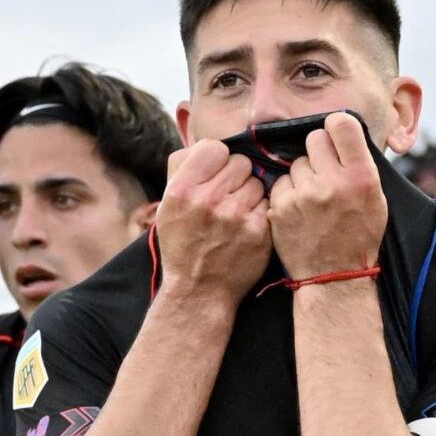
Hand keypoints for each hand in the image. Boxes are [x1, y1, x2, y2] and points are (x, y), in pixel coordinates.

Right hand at [156, 140, 270, 308]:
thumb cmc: (183, 243)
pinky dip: (261, 212)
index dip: (218, 159)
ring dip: (250, 193)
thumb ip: (184, 169)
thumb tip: (209, 145)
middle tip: (229, 195)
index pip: (214, 148)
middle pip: (240, 163)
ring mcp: (236, 216)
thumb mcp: (167, 205)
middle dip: (237, 176)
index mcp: (182, 190)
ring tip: (237, 212)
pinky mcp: (259, 231)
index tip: (216, 174)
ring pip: (257, 182)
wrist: (199, 290)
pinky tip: (248, 225)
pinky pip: (268, 203)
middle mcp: (208, 200)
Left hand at [268, 112, 386, 280]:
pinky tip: (299, 210)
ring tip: (314, 198)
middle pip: (315, 138)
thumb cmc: (358, 236)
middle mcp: (333, 182)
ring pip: (297, 162)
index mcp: (361, 177)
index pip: (341, 124)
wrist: (334, 276)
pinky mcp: (281, 206)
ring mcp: (304, 194)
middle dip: (319, 151)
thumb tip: (342, 133)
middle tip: (324, 171)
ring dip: (304, 174)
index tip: (335, 135)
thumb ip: (359, 165)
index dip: (336, 127)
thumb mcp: (376, 198)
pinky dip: (289, 192)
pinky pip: (281, 182)